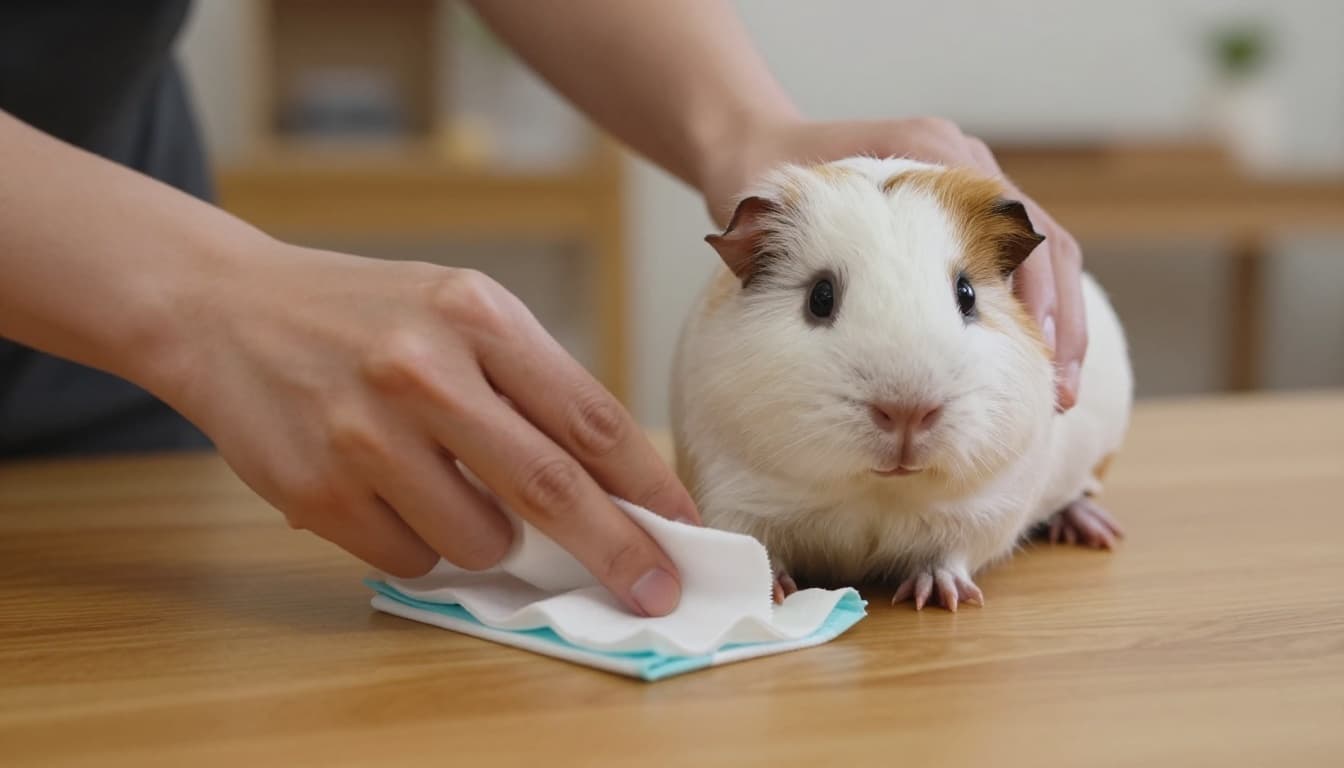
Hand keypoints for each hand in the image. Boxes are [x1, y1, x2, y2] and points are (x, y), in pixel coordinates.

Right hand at [151, 241, 697, 615]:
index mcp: (477, 315)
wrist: (228, 311)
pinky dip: (420, 544)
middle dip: (617, 549)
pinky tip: (387, 490)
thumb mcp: (459, 312)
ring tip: (445, 482)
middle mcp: (424, 370)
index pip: (590, 417)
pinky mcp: (318, 489)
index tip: (687, 528)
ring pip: (480, 539)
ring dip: (489, 537)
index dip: (649, 485)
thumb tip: (616, 489)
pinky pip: (411, 560)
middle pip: (553, 487)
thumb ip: (534, 386)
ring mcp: (365, 433)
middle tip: (655, 590)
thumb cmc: (368, 317)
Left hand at [699, 117, 1086, 409]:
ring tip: (1056, 393)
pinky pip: (1021, 264)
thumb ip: (784, 239)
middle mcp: (961, 161)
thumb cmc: (763, 182)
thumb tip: (784, 283)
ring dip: (1057, 323)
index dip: (1033, 286)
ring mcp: (972, 184)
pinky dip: (1034, 314)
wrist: (759, 150)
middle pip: (1045, 240)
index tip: (1034, 346)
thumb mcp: (770, 210)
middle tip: (1058, 392)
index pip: (1011, 218)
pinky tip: (1032, 369)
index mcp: (930, 150)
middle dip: (1059, 320)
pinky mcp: (967, 216)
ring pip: (1044, 255)